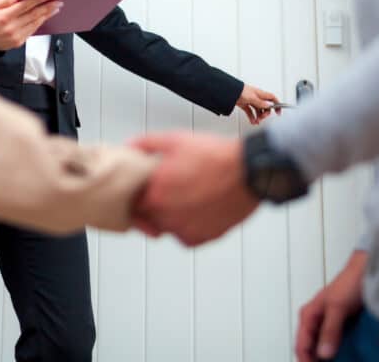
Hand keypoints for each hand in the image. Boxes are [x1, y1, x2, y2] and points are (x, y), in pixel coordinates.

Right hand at [0, 0, 61, 50]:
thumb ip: (7, 0)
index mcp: (4, 16)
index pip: (26, 5)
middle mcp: (12, 27)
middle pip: (34, 14)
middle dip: (48, 6)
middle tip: (57, 0)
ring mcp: (16, 36)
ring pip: (36, 23)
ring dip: (47, 14)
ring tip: (55, 7)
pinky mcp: (19, 42)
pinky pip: (33, 31)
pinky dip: (40, 22)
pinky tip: (45, 16)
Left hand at [130, 132, 258, 244]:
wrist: (249, 171)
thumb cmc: (215, 156)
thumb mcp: (175, 140)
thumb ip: (146, 144)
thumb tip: (130, 147)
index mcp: (156, 193)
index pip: (132, 202)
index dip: (138, 193)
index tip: (147, 186)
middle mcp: (168, 216)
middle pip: (147, 217)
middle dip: (153, 204)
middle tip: (168, 190)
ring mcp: (185, 229)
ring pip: (166, 228)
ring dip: (169, 217)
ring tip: (185, 197)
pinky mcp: (203, 237)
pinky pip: (185, 238)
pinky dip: (187, 227)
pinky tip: (195, 209)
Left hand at [237, 84, 279, 124]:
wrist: (229, 91)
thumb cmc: (240, 90)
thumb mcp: (252, 97)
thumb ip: (260, 103)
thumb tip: (268, 106)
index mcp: (260, 94)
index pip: (272, 98)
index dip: (277, 104)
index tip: (278, 112)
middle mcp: (256, 97)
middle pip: (265, 106)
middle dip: (265, 113)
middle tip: (262, 118)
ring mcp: (251, 101)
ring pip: (258, 110)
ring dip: (258, 117)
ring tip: (257, 121)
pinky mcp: (245, 104)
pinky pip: (250, 112)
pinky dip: (252, 117)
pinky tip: (252, 121)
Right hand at [295, 250, 366, 361]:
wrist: (368, 274)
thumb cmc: (349, 284)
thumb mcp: (337, 307)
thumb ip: (330, 331)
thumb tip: (323, 354)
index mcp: (308, 315)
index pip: (301, 346)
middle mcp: (316, 321)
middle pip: (310, 348)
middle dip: (316, 361)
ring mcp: (328, 324)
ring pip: (322, 348)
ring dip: (327, 359)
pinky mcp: (341, 327)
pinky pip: (335, 345)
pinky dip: (338, 354)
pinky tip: (346, 359)